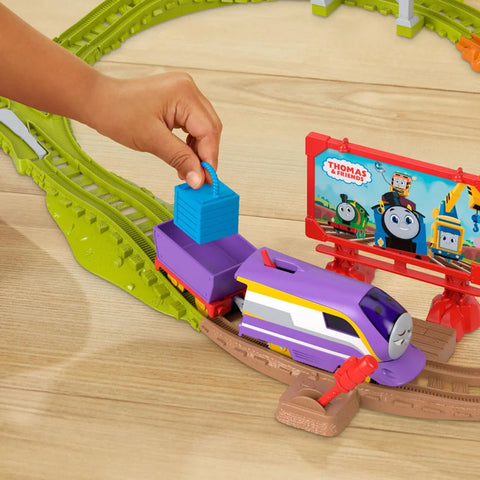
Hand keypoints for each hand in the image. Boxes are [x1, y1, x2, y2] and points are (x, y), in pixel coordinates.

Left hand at [86, 72, 221, 187]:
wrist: (97, 101)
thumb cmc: (117, 114)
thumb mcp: (152, 140)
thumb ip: (180, 159)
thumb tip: (199, 180)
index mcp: (184, 93)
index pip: (208, 131)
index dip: (209, 158)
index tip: (206, 182)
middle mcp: (189, 88)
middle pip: (210, 128)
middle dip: (206, 155)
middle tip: (199, 179)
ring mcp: (184, 93)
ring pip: (204, 128)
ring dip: (199, 151)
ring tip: (188, 171)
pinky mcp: (179, 100)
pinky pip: (193, 125)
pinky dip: (191, 144)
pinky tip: (183, 158)